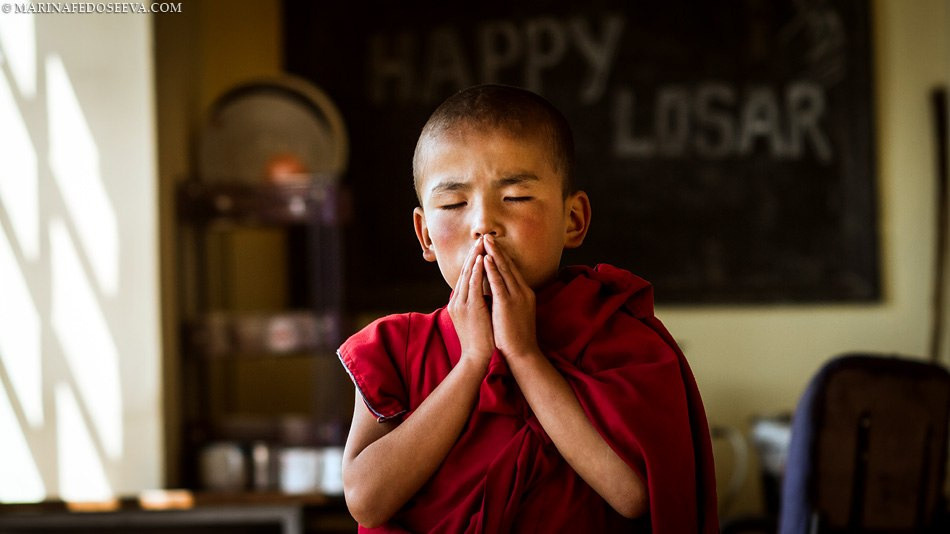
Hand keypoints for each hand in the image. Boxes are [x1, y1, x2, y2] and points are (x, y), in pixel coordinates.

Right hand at [446, 236, 494, 369]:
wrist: (478, 358)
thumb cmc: (480, 341)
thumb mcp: (474, 319)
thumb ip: (475, 305)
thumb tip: (483, 294)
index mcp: (458, 302)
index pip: (466, 277)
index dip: (473, 262)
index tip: (480, 249)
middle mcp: (457, 300)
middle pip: (465, 272)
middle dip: (473, 255)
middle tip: (481, 239)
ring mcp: (462, 303)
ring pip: (468, 275)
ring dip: (475, 257)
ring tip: (481, 243)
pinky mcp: (470, 307)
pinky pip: (473, 284)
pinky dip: (477, 270)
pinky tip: (481, 259)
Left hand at [483, 235, 540, 359]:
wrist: (522, 353)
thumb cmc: (516, 337)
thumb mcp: (515, 314)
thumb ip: (509, 301)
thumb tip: (498, 293)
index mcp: (524, 294)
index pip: (511, 270)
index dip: (501, 257)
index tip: (492, 245)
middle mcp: (523, 292)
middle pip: (508, 266)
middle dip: (497, 250)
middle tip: (487, 236)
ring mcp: (516, 297)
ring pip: (504, 270)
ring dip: (493, 254)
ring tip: (485, 241)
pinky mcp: (507, 304)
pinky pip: (498, 282)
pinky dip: (491, 269)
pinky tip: (484, 259)